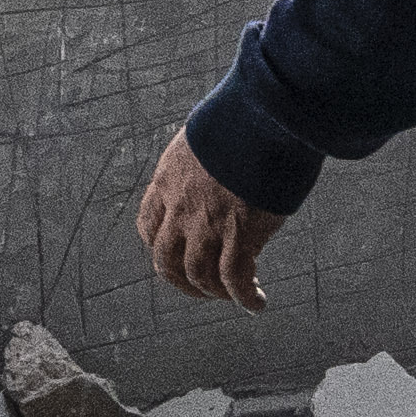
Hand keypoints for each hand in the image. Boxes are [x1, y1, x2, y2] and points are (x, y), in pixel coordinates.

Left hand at [138, 129, 284, 307]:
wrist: (266, 114)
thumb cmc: (246, 117)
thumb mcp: (206, 138)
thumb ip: (203, 163)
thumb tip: (220, 174)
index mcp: (168, 179)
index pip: (149, 224)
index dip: (160, 246)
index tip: (177, 255)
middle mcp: (180, 206)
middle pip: (167, 261)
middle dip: (182, 282)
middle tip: (202, 289)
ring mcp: (207, 224)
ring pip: (199, 276)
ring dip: (215, 293)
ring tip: (234, 297)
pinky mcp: (239, 235)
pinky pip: (235, 279)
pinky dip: (244, 297)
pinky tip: (257, 302)